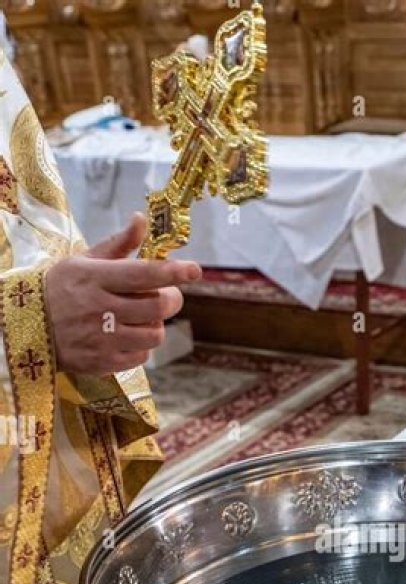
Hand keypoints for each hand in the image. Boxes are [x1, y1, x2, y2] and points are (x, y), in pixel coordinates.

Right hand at [44, 212, 201, 375]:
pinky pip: (142, 356)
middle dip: (171, 299)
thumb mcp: (84, 261)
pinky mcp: (102, 362)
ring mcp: (101, 338)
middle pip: (157, 306)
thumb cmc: (62, 288)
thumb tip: (142, 219)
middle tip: (166, 295)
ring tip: (142, 318)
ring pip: (155, 334)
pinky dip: (142, 346)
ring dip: (156, 324)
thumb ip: (118, 244)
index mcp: (95, 277)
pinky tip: (128, 336)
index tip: (195, 270)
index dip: (174, 272)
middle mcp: (99, 308)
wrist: (29, 327)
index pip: (144, 274)